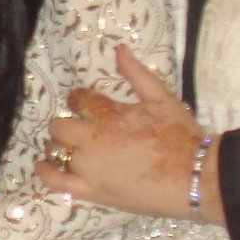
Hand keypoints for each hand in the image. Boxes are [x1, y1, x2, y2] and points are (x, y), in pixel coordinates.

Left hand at [36, 44, 220, 223]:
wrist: (197, 177)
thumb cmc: (181, 135)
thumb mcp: (161, 98)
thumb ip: (136, 74)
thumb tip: (118, 48)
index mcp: (110, 114)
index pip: (80, 100)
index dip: (79, 100)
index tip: (82, 102)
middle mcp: (94, 139)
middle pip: (61, 126)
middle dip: (66, 123)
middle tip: (77, 127)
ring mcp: (90, 167)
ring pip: (56, 151)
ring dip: (58, 146)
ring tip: (67, 147)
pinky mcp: (93, 191)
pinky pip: (57, 182)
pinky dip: (46, 172)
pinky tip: (43, 166)